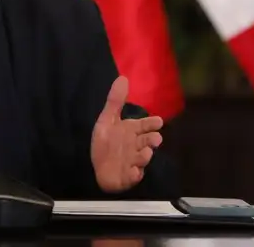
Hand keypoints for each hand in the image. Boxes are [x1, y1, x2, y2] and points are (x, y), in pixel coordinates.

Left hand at [90, 76, 163, 191]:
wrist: (95, 167)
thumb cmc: (105, 143)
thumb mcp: (107, 120)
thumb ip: (115, 101)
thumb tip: (123, 77)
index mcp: (131, 131)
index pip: (145, 125)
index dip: (151, 124)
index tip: (158, 121)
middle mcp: (135, 146)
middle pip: (147, 142)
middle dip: (152, 140)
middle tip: (155, 139)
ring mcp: (133, 161)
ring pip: (142, 158)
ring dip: (144, 156)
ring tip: (145, 153)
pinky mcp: (128, 176)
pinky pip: (133, 176)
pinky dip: (134, 174)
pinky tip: (133, 171)